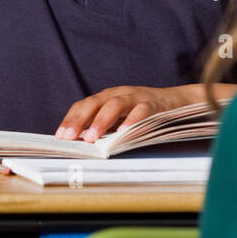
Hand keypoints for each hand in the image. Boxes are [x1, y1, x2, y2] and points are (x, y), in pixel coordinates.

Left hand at [55, 85, 196, 142]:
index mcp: (107, 97)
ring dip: (101, 121)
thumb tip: (82, 143)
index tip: (60, 136)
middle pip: (94, 102)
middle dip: (80, 119)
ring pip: (115, 104)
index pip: (84, 104)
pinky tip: (123, 133)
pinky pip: (141, 111)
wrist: (177, 101)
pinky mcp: (153, 104)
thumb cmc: (144, 113)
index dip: (71, 119)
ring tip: (92, 137)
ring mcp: (136, 97)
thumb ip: (104, 126)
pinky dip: (131, 121)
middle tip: (70, 137)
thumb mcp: (121, 117)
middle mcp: (119, 94)